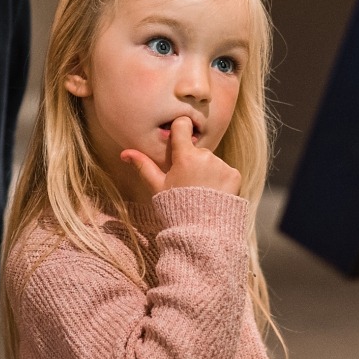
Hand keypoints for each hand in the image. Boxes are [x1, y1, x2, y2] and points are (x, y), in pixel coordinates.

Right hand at [120, 117, 240, 198]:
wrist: (201, 232)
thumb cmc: (175, 207)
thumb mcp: (157, 187)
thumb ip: (143, 166)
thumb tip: (124, 153)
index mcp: (185, 155)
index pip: (183, 125)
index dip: (180, 129)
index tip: (178, 138)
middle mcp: (205, 156)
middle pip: (196, 149)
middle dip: (192, 160)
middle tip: (187, 182)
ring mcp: (222, 165)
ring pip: (211, 160)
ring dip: (206, 170)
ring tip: (200, 191)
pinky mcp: (234, 175)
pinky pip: (225, 170)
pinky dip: (221, 179)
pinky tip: (214, 193)